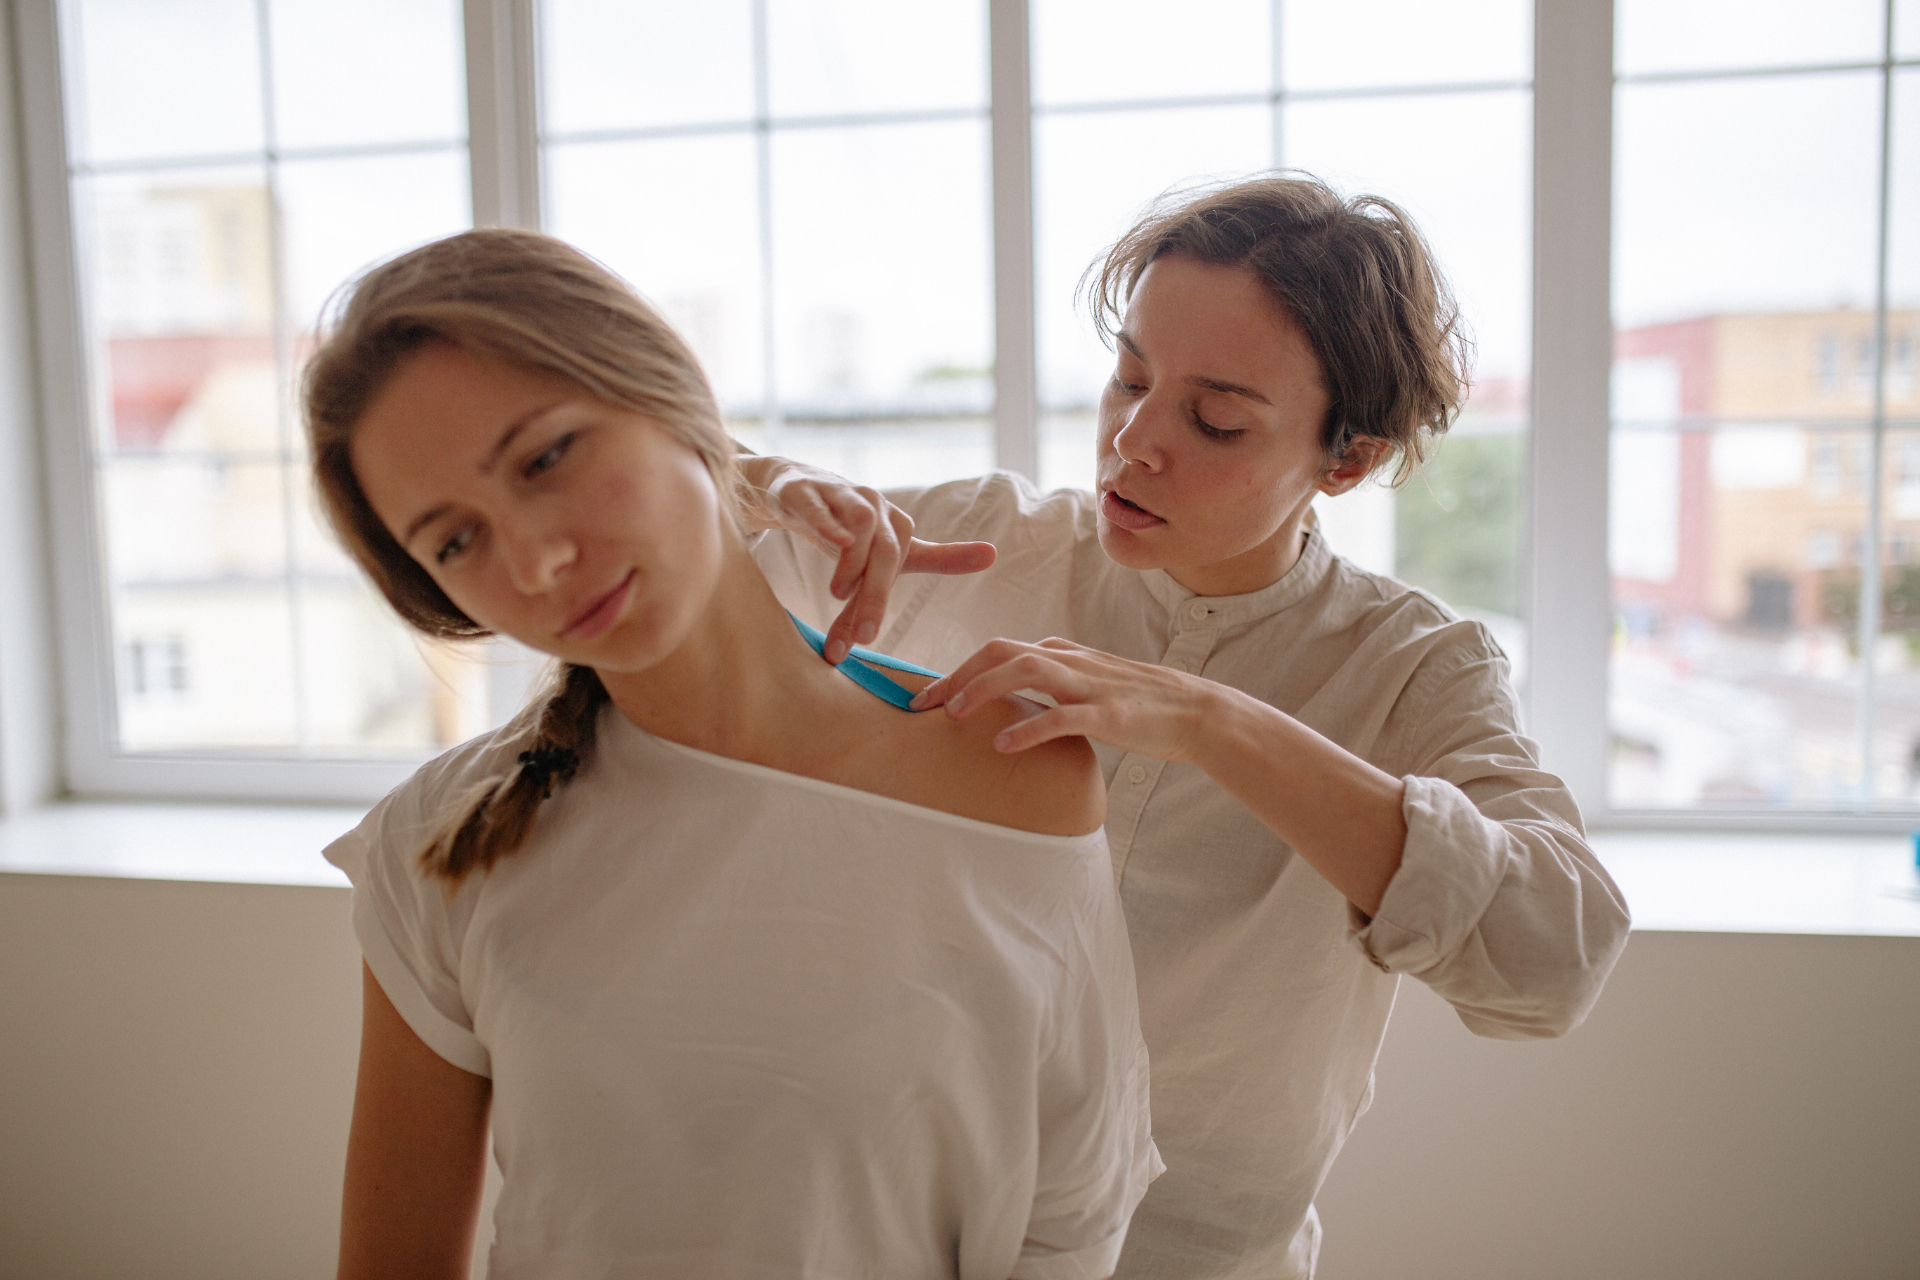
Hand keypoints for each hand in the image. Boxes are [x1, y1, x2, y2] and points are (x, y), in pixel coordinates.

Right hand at [738, 454, 994, 661]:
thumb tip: (994, 555)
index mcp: (897, 523)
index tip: (869, 638)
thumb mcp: (891, 547)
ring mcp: (841, 494)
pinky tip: (834, 542)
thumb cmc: (849, 525)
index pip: (898, 565)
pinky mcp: (805, 491)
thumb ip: (938, 557)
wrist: (797, 489)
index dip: (883, 599)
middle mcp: (875, 505)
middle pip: (886, 548)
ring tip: (838, 594)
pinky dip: (827, 522)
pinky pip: (817, 504)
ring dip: (852, 560)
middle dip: (875, 593)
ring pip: (860, 522)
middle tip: (862, 633)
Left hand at [910, 637, 1218, 758]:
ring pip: (1026, 670)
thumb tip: (1007, 695)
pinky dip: (1028, 728)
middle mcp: (1069, 661)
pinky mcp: (1108, 714)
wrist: (1193, 712)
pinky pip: (1061, 716)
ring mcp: (1088, 684)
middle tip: (924, 704)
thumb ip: (1049, 683)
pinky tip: (1003, 744)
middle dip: (957, 675)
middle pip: (1000, 651)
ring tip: (955, 714)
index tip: (927, 696)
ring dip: (984, 688)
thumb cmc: (1135, 702)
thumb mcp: (1085, 683)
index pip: (997, 650)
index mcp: (1061, 653)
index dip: (957, 670)